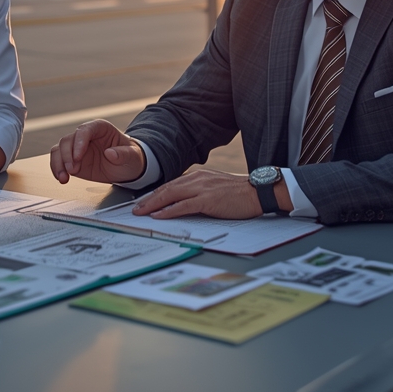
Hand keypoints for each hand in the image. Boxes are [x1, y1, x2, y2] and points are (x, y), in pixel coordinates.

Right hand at [50, 119, 146, 184]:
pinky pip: (58, 161)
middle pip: (68, 139)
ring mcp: (77, 148)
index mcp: (100, 128)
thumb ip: (124, 154)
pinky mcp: (72, 160)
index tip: (78, 157)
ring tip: (64, 177)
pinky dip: (57, 169)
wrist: (127, 168)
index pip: (85, 130)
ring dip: (58, 163)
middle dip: (67, 155)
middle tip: (73, 170)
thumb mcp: (133, 156)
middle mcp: (86, 136)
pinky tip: (61, 178)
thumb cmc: (131, 157)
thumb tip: (110, 153)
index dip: (79, 142)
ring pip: (59, 149)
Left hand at [130, 170, 272, 219]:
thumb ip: (200, 191)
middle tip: (135, 209)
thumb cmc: (239, 193)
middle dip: (148, 199)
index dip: (155, 194)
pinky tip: (159, 215)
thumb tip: (184, 203)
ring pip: (171, 195)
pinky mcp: (208, 200)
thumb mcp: (215, 188)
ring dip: (153, 204)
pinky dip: (168, 210)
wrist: (257, 192)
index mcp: (198, 176)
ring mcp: (202, 189)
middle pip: (166, 189)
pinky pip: (183, 205)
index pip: (171, 185)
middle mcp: (197, 179)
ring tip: (141, 213)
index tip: (143, 202)